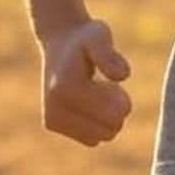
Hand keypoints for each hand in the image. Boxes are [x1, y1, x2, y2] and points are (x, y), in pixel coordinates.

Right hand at [39, 18, 132, 146]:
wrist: (61, 41)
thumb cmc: (86, 38)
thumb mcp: (99, 35)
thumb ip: (109, 54)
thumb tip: (122, 76)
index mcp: (66, 88)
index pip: (115, 115)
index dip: (121, 98)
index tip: (111, 82)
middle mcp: (54, 108)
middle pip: (110, 130)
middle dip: (115, 109)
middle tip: (105, 86)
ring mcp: (52, 119)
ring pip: (102, 137)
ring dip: (106, 117)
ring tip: (96, 92)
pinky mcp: (52, 124)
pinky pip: (91, 138)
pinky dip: (96, 123)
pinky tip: (88, 102)